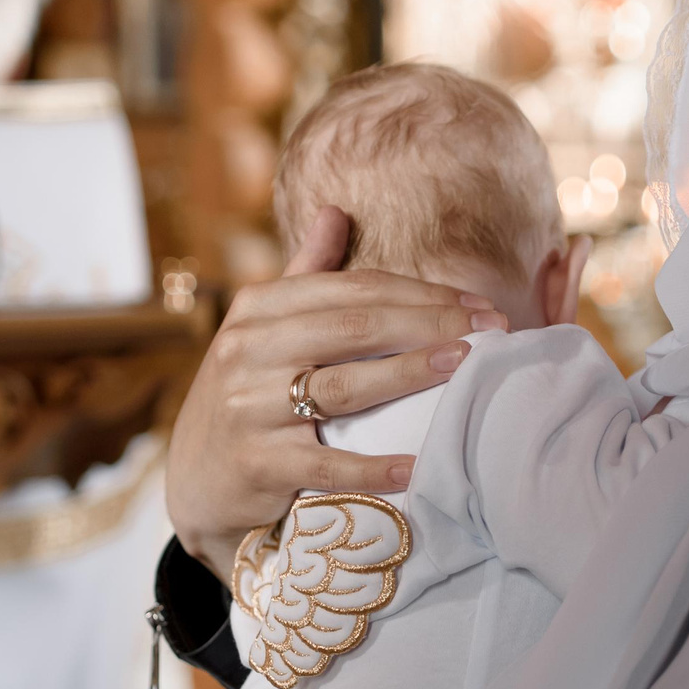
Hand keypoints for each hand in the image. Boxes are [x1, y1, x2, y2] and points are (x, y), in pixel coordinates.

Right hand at [166, 205, 506, 578]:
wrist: (197, 478)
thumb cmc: (247, 393)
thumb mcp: (263, 328)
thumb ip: (305, 273)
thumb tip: (336, 211)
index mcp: (258, 308)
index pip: (353, 289)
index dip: (420, 292)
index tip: (476, 304)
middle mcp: (248, 350)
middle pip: (354, 327)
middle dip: (430, 323)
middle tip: (491, 329)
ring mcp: (250, 407)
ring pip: (343, 386)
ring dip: (410, 373)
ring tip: (465, 365)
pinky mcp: (258, 463)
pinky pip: (326, 463)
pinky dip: (373, 466)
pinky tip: (418, 463)